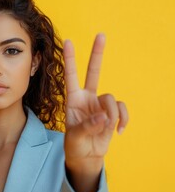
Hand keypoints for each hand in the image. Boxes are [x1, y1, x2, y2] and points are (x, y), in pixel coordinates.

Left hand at [63, 34, 128, 191]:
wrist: (87, 156)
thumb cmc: (75, 145)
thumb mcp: (75, 137)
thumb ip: (87, 126)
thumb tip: (103, 117)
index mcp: (73, 100)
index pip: (71, 76)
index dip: (70, 59)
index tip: (67, 41)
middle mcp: (87, 98)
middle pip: (93, 72)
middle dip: (97, 54)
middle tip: (101, 35)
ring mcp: (100, 105)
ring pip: (111, 99)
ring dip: (111, 115)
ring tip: (107, 128)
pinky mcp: (112, 113)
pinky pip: (122, 109)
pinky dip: (123, 120)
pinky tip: (119, 131)